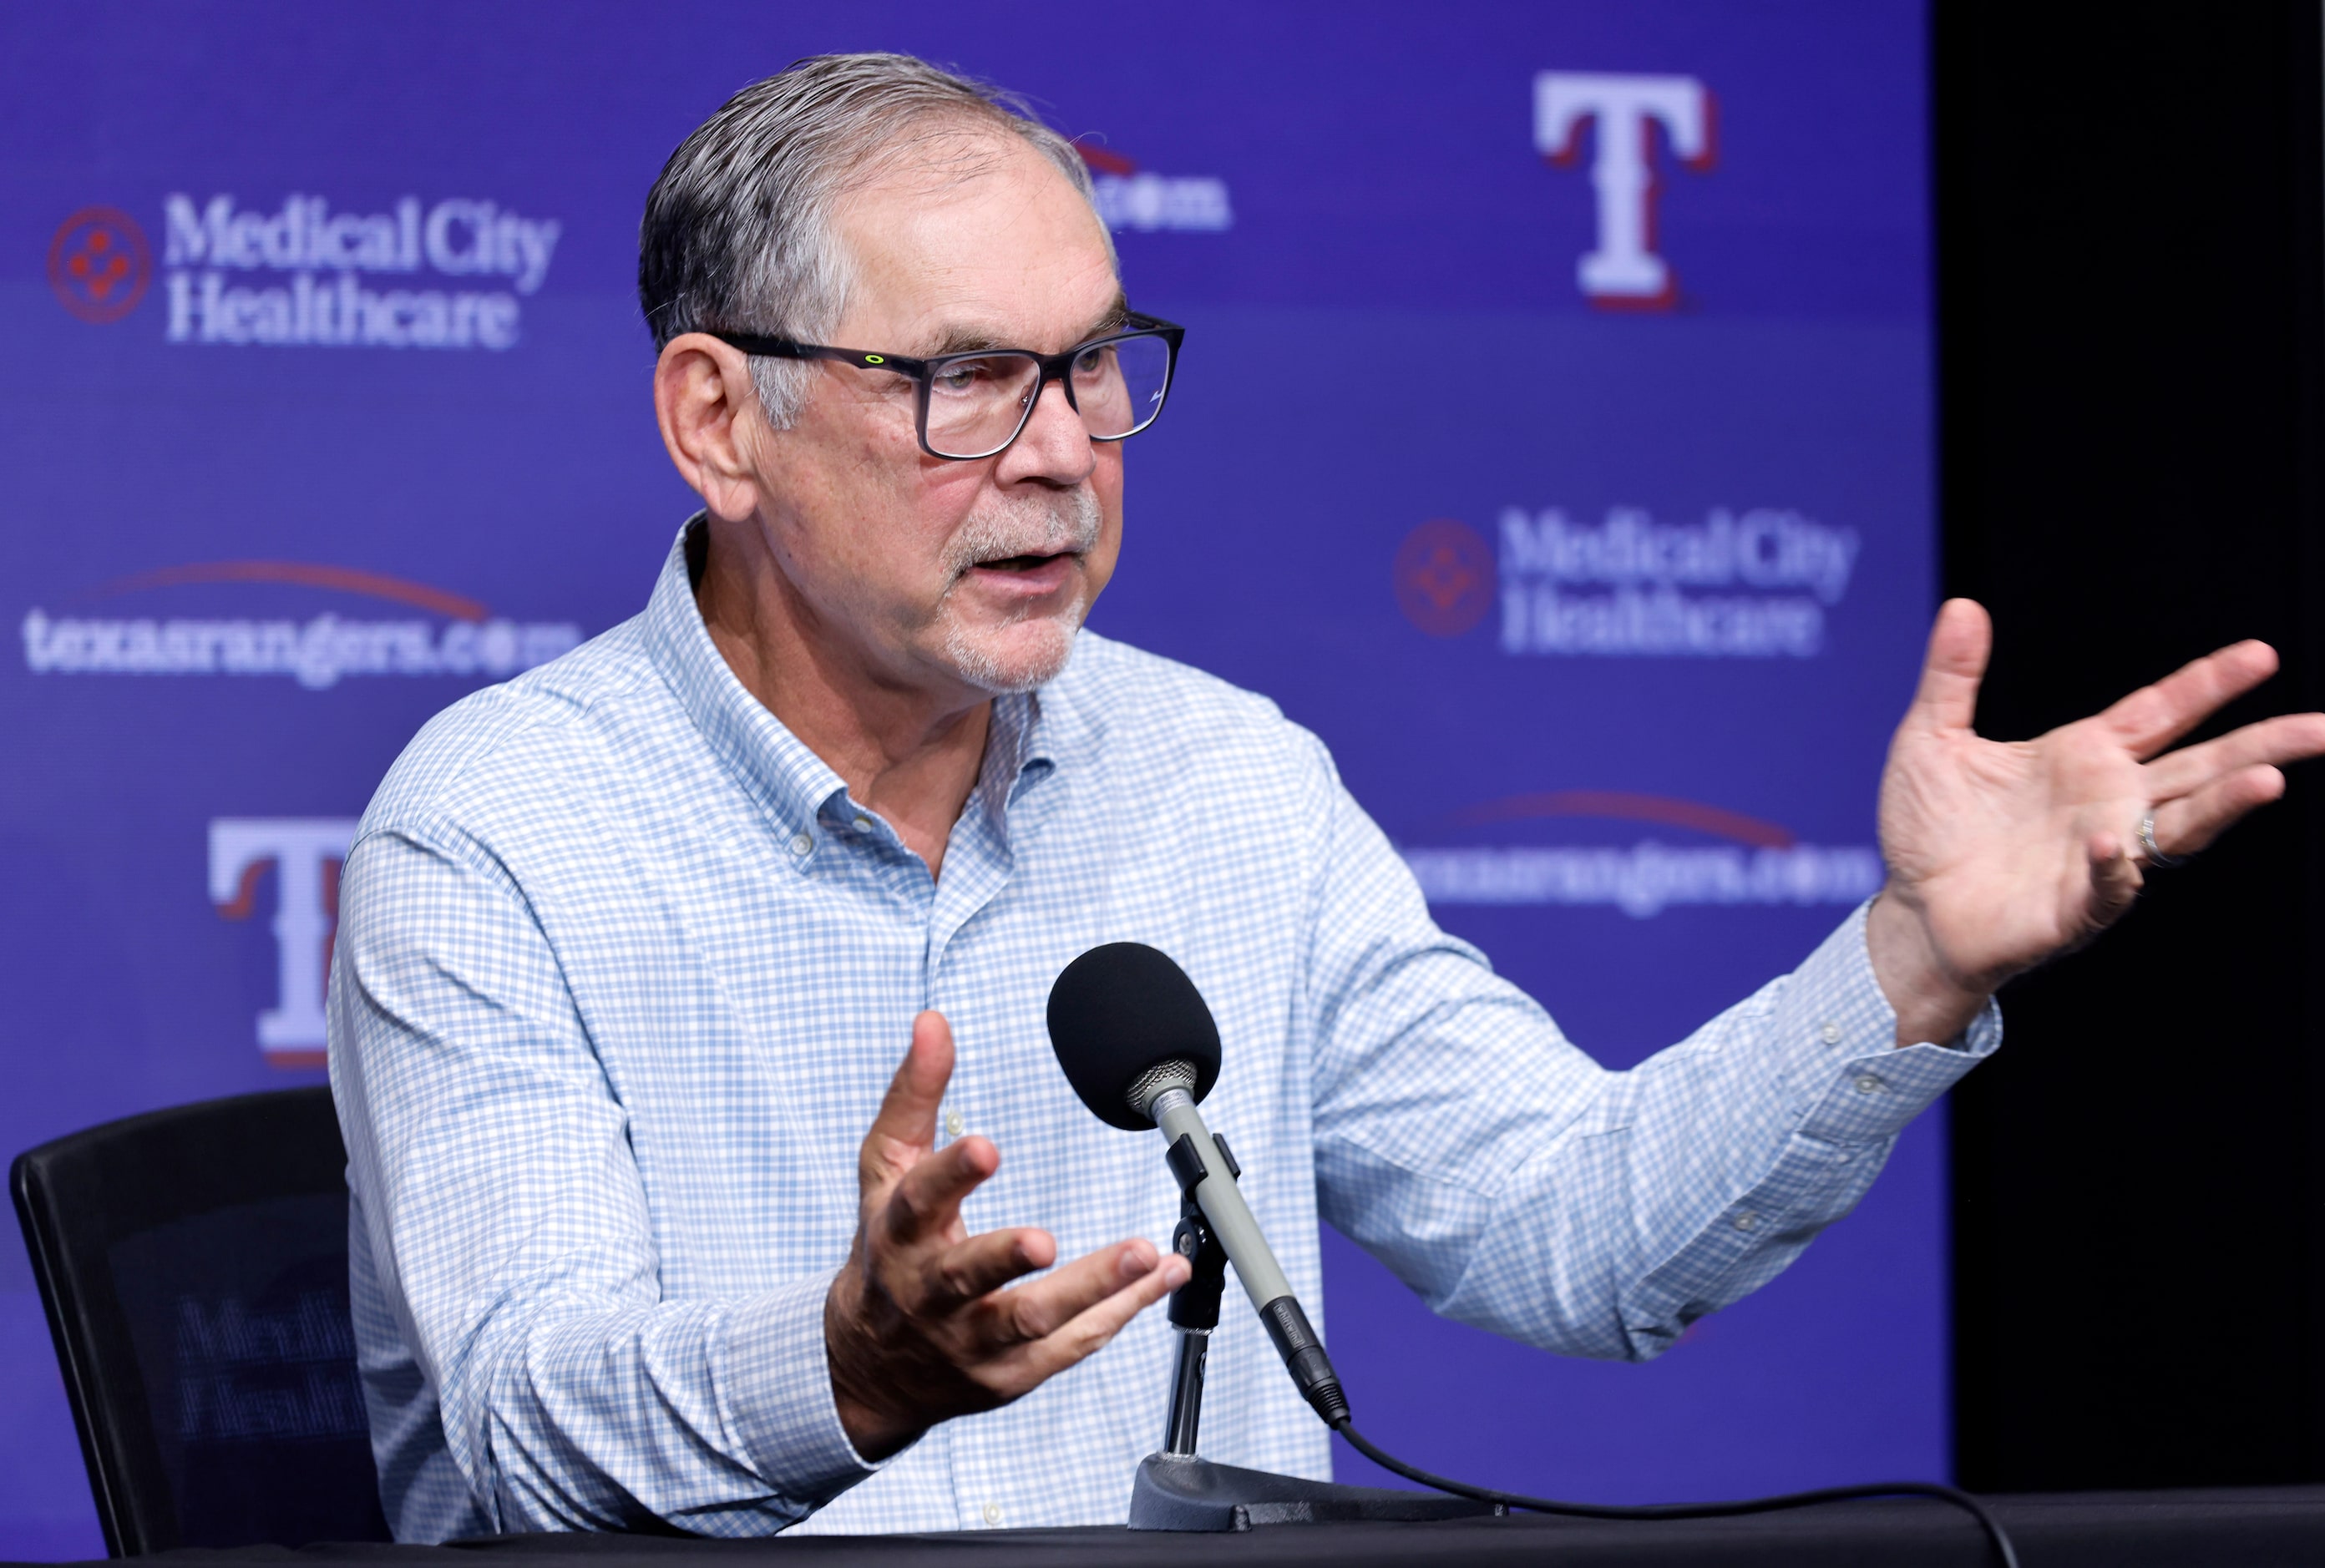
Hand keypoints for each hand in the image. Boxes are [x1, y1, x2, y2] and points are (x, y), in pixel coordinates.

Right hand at [823, 1011, 1188, 1459]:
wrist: (869, 1365)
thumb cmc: (887, 1252)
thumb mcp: (886, 1169)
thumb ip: (915, 1094)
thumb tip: (933, 1021)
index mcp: (898, 1236)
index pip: (918, 1203)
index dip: (950, 1175)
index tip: (986, 1146)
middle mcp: (929, 1294)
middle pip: (966, 1276)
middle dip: (1006, 1256)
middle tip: (1045, 1239)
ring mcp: (970, 1340)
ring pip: (1031, 1321)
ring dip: (1092, 1287)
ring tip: (1142, 1254)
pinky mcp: (1010, 1373)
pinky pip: (1069, 1346)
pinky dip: (1118, 1311)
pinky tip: (1160, 1275)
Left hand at [1868, 599, 2324, 1045]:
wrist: (1911, 911)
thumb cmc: (1929, 828)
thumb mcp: (1931, 738)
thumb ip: (1952, 677)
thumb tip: (1962, 605)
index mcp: (2085, 756)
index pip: (2162, 711)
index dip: (2209, 684)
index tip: (2262, 654)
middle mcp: (2109, 802)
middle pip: (2202, 767)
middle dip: (2263, 746)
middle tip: (2321, 728)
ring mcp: (2102, 856)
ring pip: (2181, 826)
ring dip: (2223, 805)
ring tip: (2268, 782)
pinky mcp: (2078, 907)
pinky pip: (2110, 886)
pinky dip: (2115, 867)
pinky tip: (2115, 845)